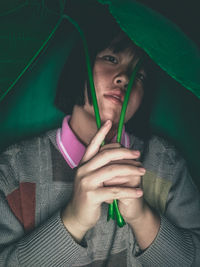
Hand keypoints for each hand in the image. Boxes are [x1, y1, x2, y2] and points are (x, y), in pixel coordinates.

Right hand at [61, 120, 142, 241]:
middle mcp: (83, 170)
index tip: (109, 122)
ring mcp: (86, 182)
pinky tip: (139, 191)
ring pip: (113, 171)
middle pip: (106, 154)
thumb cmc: (88, 194)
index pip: (93, 145)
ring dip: (131, 170)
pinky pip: (115, 190)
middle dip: (125, 152)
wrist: (77, 215)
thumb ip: (99, 165)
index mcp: (83, 164)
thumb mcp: (90, 177)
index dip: (101, 132)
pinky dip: (129, 191)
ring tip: (143, 171)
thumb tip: (115, 151)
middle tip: (138, 154)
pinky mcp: (91, 196)